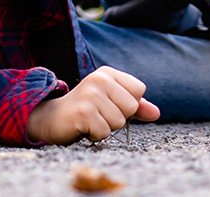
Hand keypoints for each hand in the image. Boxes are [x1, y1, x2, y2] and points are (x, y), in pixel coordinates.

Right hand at [26, 66, 159, 144]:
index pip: (139, 90)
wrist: (51, 119)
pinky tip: (84, 127)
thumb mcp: (112, 103)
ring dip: (105, 127)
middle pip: (131, 107)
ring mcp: (91, 94)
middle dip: (117, 118)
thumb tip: (157, 113)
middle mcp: (100, 79)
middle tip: (98, 114)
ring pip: (119, 122)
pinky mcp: (83, 112)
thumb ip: (136, 107)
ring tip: (90, 120)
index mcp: (109, 73)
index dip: (129, 104)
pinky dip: (95, 136)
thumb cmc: (86, 110)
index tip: (111, 105)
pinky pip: (104, 132)